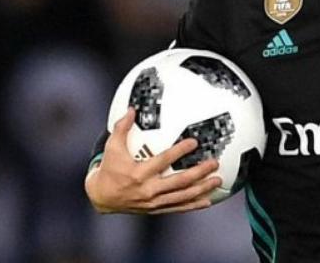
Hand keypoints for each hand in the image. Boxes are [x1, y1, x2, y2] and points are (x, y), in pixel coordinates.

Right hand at [85, 108, 221, 214]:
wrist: (102, 197)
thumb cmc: (109, 169)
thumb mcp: (112, 148)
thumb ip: (121, 128)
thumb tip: (131, 109)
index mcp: (139, 173)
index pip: (163, 161)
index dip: (179, 152)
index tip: (194, 142)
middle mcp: (148, 189)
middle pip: (179, 182)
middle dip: (199, 172)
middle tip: (214, 163)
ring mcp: (153, 202)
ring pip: (182, 196)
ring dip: (202, 189)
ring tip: (218, 180)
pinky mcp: (156, 209)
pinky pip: (178, 208)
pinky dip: (193, 205)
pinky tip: (208, 200)